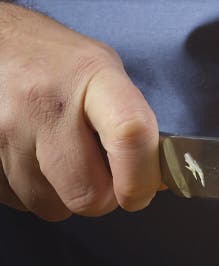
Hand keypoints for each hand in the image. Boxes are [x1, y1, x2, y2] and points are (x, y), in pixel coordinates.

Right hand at [0, 2, 159, 220]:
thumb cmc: (53, 60)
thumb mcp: (103, 72)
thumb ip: (132, 122)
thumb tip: (157, 180)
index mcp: (93, 78)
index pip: (129, 135)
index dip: (140, 178)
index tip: (140, 192)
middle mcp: (46, 103)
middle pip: (87, 193)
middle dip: (100, 196)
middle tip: (99, 176)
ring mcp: (6, 129)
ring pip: (50, 205)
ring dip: (61, 195)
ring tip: (59, 158)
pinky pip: (16, 200)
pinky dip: (30, 191)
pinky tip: (32, 159)